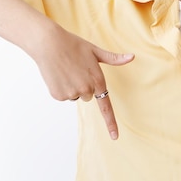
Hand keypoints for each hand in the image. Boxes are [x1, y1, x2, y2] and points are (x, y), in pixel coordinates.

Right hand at [29, 22, 133, 139]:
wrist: (49, 44)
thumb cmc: (74, 45)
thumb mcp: (95, 51)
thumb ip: (114, 58)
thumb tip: (132, 57)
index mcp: (97, 80)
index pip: (106, 107)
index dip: (111, 123)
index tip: (115, 137)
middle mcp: (86, 90)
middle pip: (88, 96)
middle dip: (84, 85)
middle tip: (77, 69)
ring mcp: (71, 93)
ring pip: (76, 95)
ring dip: (73, 86)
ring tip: (67, 70)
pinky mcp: (58, 95)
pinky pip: (64, 96)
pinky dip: (61, 87)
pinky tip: (58, 74)